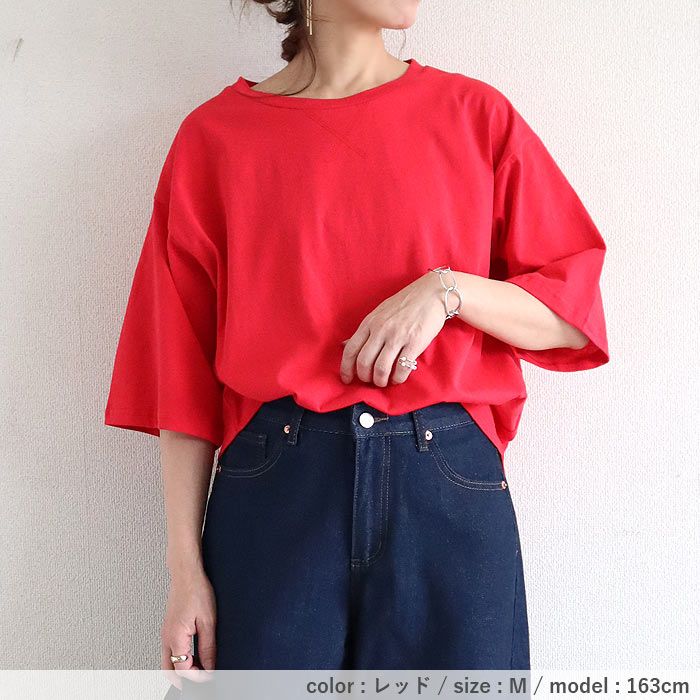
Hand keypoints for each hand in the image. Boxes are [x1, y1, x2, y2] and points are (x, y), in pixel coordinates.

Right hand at [161, 568, 216, 686]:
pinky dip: (179, 660)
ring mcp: (165, 633)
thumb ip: (208, 647)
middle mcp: (166, 638)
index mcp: (175, 638)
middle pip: (169, 671)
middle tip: (202, 679)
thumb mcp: (208, 621)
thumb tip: (210, 666)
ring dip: (182, 670)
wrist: (186, 573)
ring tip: (200, 668)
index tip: (211, 676)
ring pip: (167, 662)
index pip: (183, 670)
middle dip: (185, 679)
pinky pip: (170, 651)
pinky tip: (193, 656)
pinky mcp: (168, 628)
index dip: (198, 677)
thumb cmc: (196, 590)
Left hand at [340, 271, 445, 385]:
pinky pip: (402, 368)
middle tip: (370, 381)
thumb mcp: (379, 313)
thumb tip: (344, 345)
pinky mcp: (415, 343)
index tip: (347, 379)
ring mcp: (398, 336)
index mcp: (370, 322)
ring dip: (380, 381)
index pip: (350, 349)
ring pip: (381, 368)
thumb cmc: (405, 304)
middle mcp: (381, 329)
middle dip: (365, 377)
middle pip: (364, 362)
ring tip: (384, 382)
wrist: (432, 293)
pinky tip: (398, 377)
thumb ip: (364, 331)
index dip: (346, 368)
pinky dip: (398, 378)